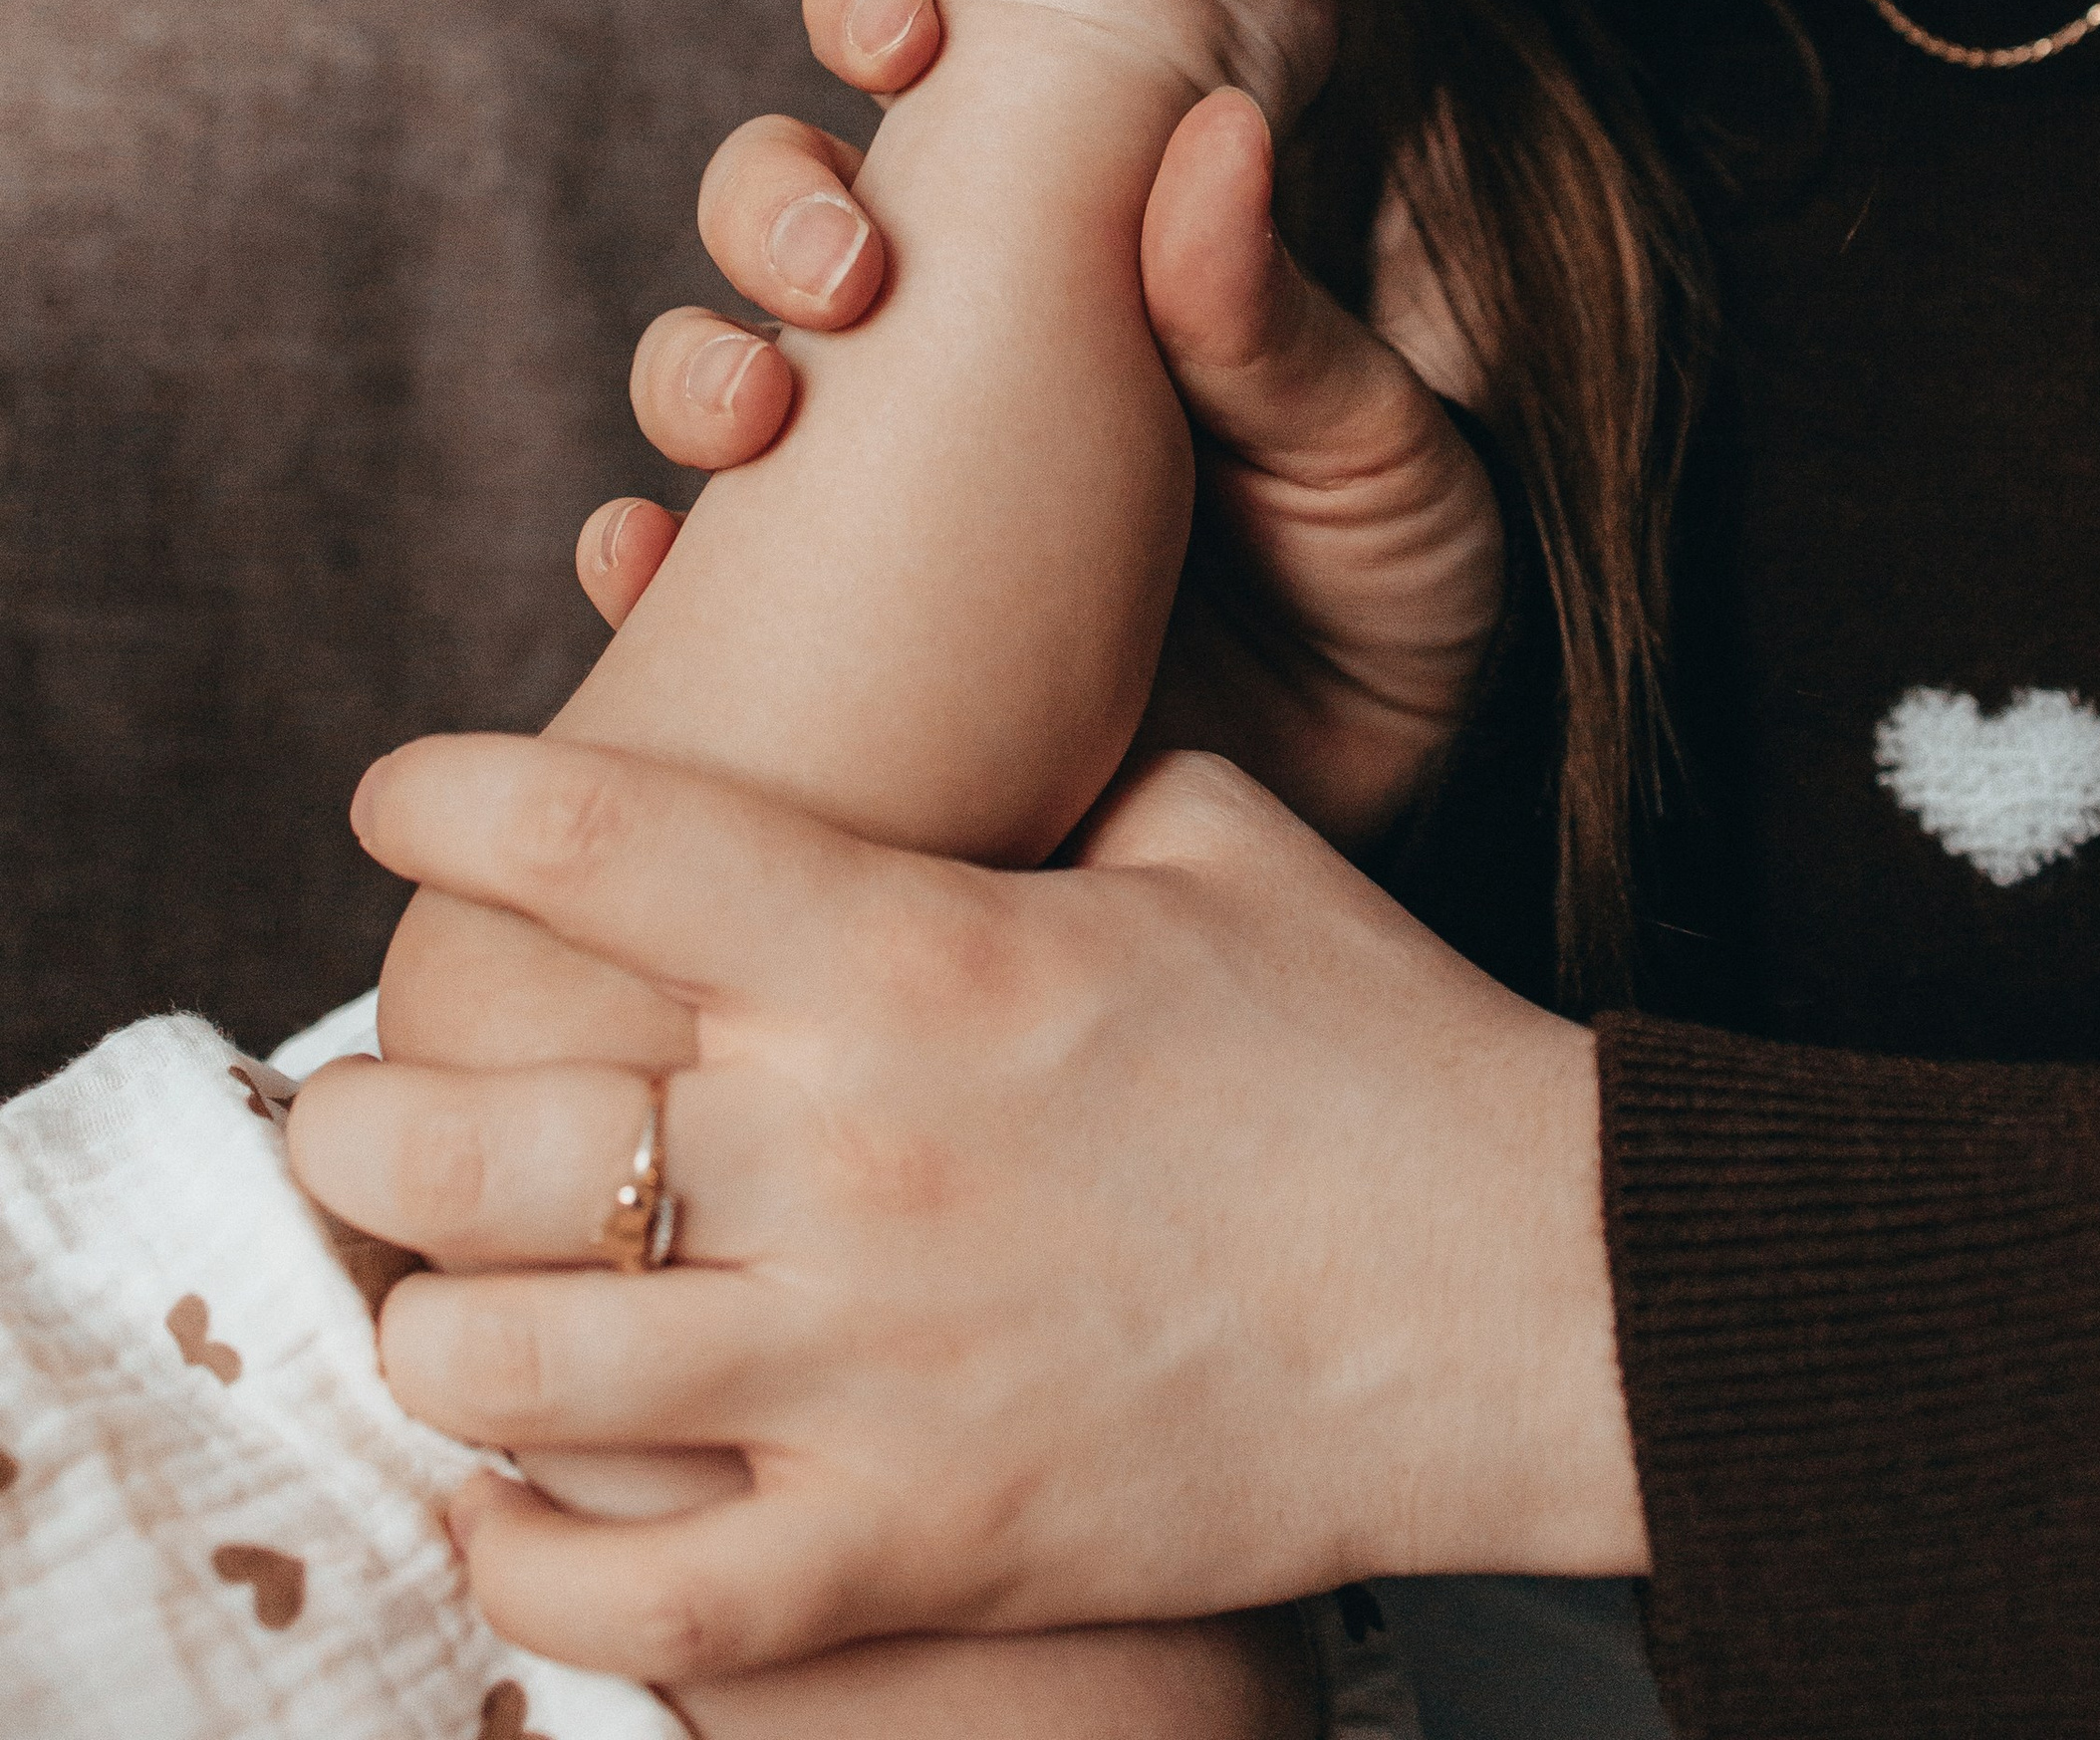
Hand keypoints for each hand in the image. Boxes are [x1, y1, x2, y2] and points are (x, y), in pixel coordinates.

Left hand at [291, 738, 1644, 1694]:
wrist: (1529, 1298)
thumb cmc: (1379, 1044)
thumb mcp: (1215, 836)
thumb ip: (1053, 770)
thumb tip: (974, 721)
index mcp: (924, 953)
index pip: (605, 841)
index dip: (450, 801)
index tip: (394, 793)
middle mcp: (858, 1154)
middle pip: (475, 1131)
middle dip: (358, 1115)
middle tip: (353, 1103)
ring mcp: (874, 1373)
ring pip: (505, 1368)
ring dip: (420, 1326)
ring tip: (422, 1295)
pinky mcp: (918, 1546)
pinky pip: (636, 1595)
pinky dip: (526, 1560)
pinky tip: (506, 1507)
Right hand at [606, 0, 1503, 849]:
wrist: (1375, 815)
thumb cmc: (1393, 592)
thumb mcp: (1382, 452)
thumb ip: (1282, 324)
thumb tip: (1219, 132)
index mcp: (1076, 244)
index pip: (938, 74)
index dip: (878, 11)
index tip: (909, 29)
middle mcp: (948, 343)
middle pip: (789, 210)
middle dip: (773, 202)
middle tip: (848, 267)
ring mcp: (873, 492)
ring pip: (713, 371)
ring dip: (692, 365)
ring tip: (751, 413)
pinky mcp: (827, 648)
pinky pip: (686, 595)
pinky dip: (638, 567)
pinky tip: (649, 568)